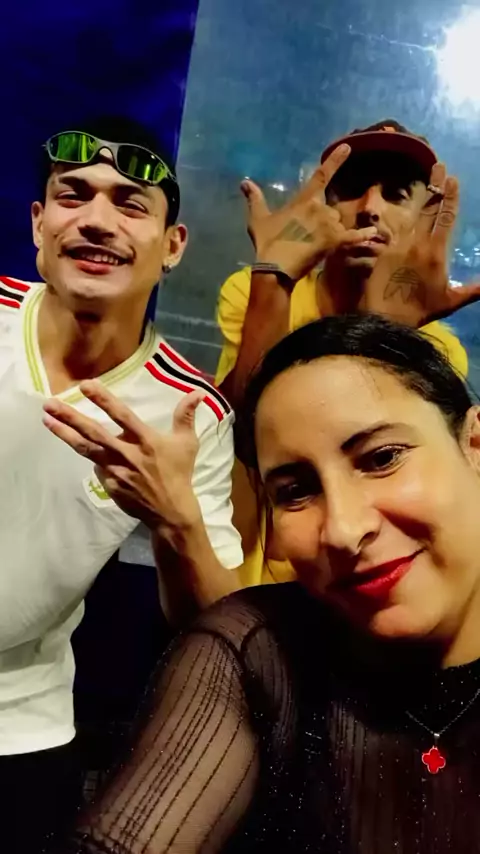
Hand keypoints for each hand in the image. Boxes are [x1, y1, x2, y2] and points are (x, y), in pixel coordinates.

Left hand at [42, 381, 203, 532]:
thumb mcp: (187, 443)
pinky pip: (96, 467)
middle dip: (70, 417)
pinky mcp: (109, 484)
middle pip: (93, 432)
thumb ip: (186, 416)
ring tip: (46, 421)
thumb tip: (198, 392)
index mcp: (145, 439)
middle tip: (49, 404)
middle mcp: (126, 452)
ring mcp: (115, 470)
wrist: (171, 511)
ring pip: (85, 448)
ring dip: (64, 434)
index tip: (85, 385)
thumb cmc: (179, 473)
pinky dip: (89, 456)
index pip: (121, 415)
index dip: (103, 399)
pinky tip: (80, 447)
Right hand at [242, 144, 377, 281]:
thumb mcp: (257, 219)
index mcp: (304, 200)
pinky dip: (363, 235)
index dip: (335, 161)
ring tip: (316, 246)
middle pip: (330, 209)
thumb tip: (244, 182)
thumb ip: (255, 199)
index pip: (321, 175)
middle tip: (307, 237)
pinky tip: (372, 233)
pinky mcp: (335, 242)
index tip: (347, 148)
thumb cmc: (267, 242)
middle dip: (323, 220)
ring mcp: (329, 225)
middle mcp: (320, 208)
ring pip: (338, 223)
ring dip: (333, 231)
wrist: (276, 267)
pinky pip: (353, 236)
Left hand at [363, 164, 479, 325]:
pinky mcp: (383, 252)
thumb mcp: (451, 301)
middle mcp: (417, 243)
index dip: (450, 198)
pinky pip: (394, 232)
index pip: (445, 217)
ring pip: (411, 217)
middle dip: (435, 187)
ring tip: (425, 184)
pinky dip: (400, 220)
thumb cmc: (419, 311)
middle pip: (428, 210)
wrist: (385, 319)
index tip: (452, 179)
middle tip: (439, 166)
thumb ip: (473, 290)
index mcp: (435, 251)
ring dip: (419, 200)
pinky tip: (403, 213)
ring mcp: (398, 246)